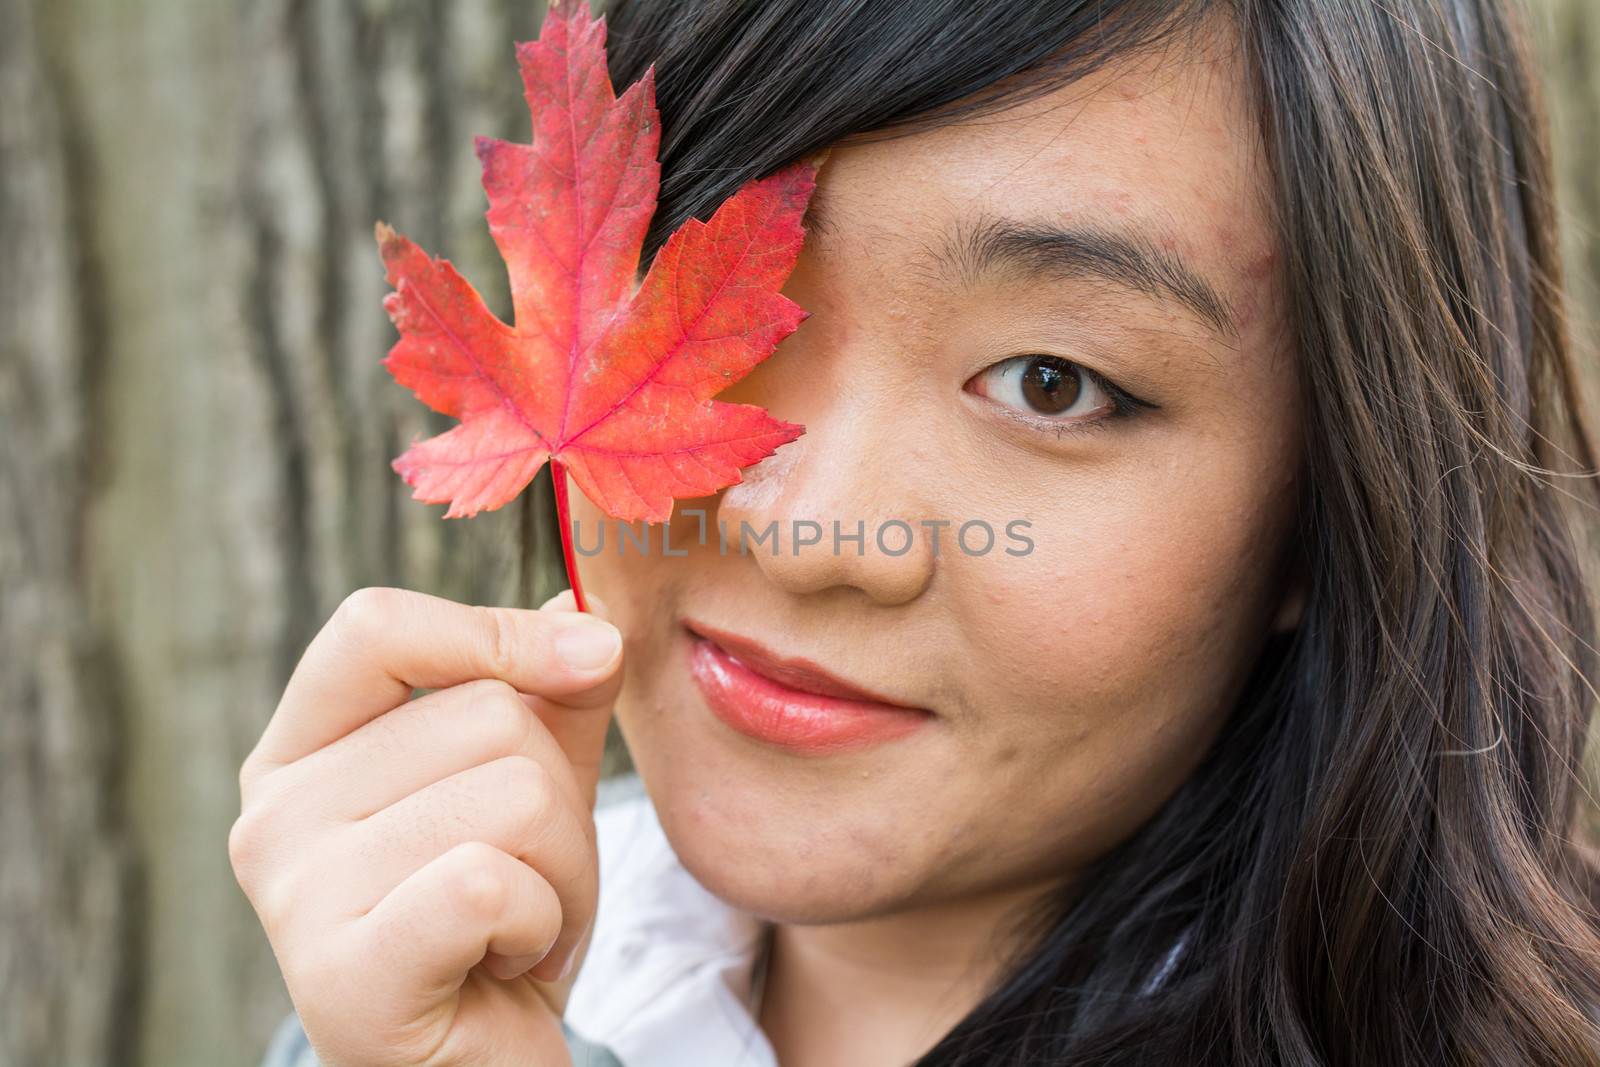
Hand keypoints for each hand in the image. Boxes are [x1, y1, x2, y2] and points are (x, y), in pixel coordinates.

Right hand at [229, 586, 622, 1066]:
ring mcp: (294, 893)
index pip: (375, 627)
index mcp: (301, 751)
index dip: (494, 631)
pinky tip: (506, 962)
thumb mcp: (533, 785)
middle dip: (561, 800)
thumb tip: (582, 607)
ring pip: (514, 795)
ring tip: (521, 924)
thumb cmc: (500, 923)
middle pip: (486, 714)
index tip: (589, 660)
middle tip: (532, 878)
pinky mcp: (338, 975)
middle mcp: (273, 814)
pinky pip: (493, 883)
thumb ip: (549, 694)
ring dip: (565, 870)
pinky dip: (539, 922)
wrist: (482, 1063)